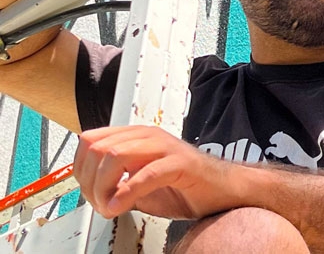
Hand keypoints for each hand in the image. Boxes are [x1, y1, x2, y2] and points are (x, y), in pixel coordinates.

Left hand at [74, 125, 240, 219]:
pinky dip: (127, 193)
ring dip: (104, 188)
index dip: (81, 169)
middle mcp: (149, 137)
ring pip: (116, 155)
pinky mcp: (180, 164)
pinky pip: (146, 174)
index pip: (91, 140)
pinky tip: (122, 206)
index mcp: (138, 137)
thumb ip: (116, 180)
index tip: (89, 191)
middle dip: (90, 182)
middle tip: (99, 203)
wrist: (223, 190)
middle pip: (98, 147)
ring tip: (110, 207)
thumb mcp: (140, 183)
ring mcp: (165, 148)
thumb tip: (90, 189)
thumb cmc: (185, 186)